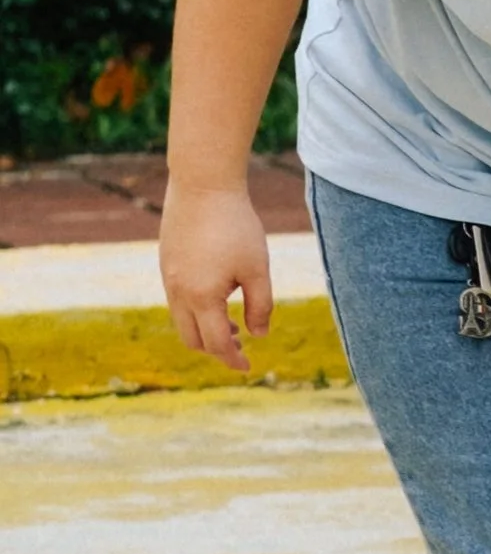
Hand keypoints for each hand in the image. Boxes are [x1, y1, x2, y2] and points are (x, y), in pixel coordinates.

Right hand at [160, 178, 273, 374]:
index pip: (216, 344)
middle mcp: (178, 292)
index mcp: (201, 297)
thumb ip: (260, 306)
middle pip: (192, 339)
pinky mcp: (166, 264)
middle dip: (216, 349)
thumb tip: (258, 335)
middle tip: (241, 347)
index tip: (248, 368)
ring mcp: (167, 278)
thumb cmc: (235, 226)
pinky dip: (194, 311)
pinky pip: (176, 300)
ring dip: (204, 329)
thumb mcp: (257, 268)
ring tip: (231, 324)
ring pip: (181, 320)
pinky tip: (217, 297)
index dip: (233, 359)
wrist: (202, 184)